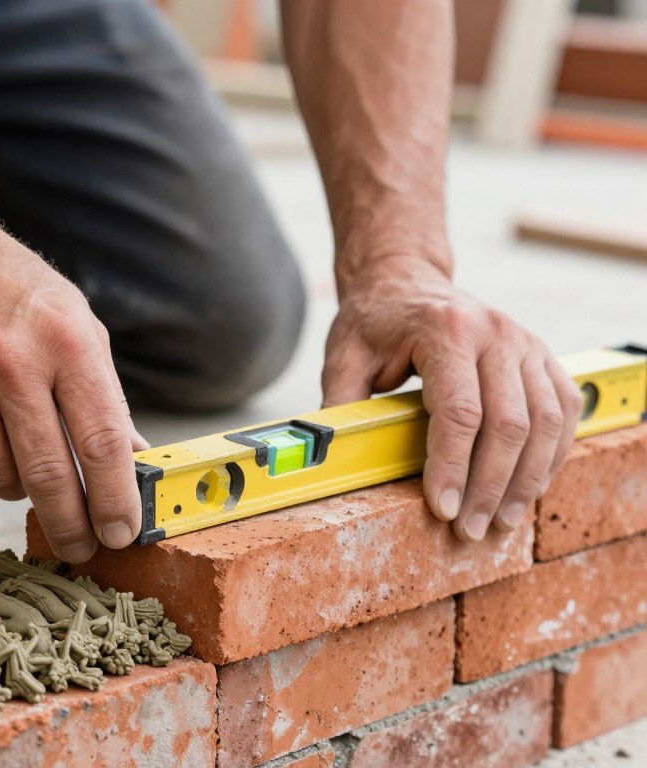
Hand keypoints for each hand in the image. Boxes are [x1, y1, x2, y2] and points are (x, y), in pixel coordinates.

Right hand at [0, 227, 147, 562]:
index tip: (123, 533)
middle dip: (72, 526)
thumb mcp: (77, 323)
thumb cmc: (13, 290)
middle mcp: (11, 364)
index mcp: (65, 342)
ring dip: (22, 489)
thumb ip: (106, 394)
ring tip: (28, 462)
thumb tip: (134, 460)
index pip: (102, 442)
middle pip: (50, 475)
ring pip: (0, 479)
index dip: (116, 499)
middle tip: (82, 548)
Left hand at [321, 256, 581, 540]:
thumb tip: (328, 457)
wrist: (404, 280)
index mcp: (446, 329)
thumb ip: (339, 405)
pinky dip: (552, 453)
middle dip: (489, 485)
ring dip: (526, 479)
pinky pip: (564, 409)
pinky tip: (529, 486)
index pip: (460, 412)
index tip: (443, 509)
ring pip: (546, 421)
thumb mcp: (344, 357)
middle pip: (509, 423)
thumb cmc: (372, 322)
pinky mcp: (541, 354)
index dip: (453, 467)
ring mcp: (525, 341)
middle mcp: (495, 332)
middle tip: (469, 529)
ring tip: (500, 520)